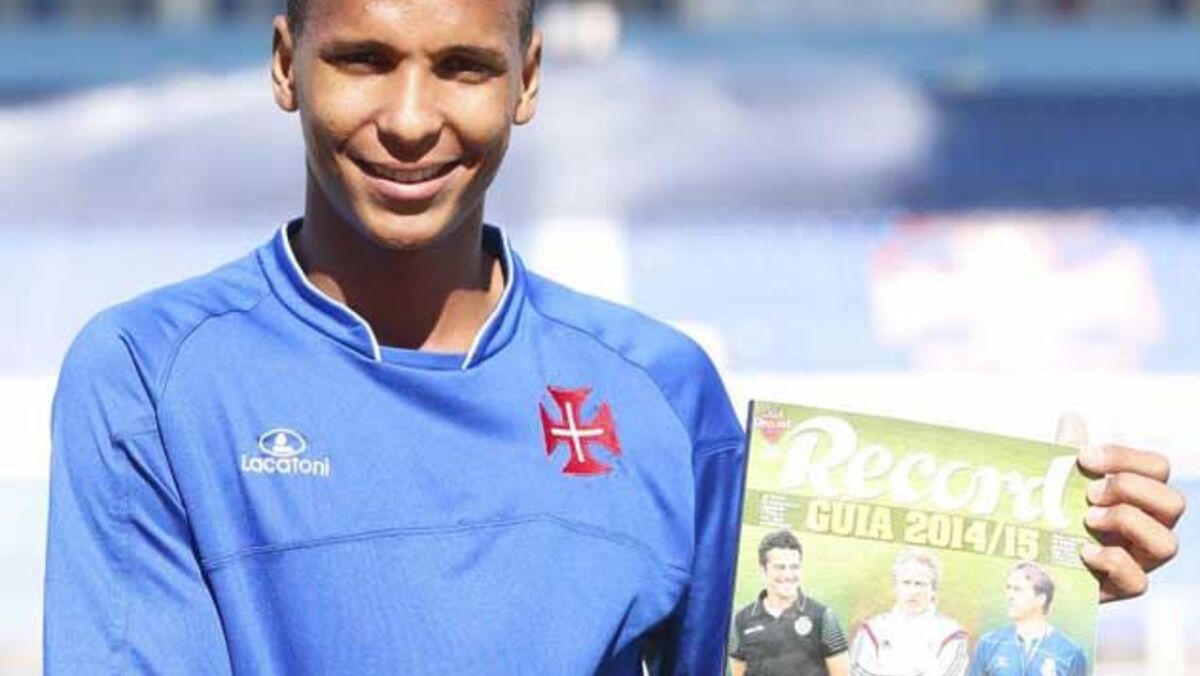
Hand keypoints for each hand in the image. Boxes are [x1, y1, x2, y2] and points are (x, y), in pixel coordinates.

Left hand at [1056, 413, 1185, 601]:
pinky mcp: (1123, 588)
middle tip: (1089, 492)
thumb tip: (1071, 418)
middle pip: (1174, 502)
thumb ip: (1066, 454)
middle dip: (1131, 490)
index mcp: (1139, 494)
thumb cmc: (1054, 514)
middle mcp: (1149, 526)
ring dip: (1127, 524)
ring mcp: (1141, 559)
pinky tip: (1083, 551)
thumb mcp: (1057, 482)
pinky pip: (1138, 581)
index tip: (1084, 457)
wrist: (1032, 560)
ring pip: (1168, 544)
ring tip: (1088, 519)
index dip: (1126, 458)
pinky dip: (1113, 563)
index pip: (1158, 468)